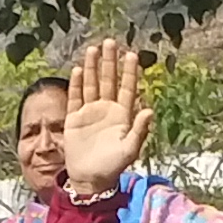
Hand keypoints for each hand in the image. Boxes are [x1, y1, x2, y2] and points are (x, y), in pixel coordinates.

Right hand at [59, 38, 151, 187]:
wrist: (90, 180)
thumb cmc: (113, 167)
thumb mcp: (129, 150)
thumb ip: (139, 130)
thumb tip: (149, 110)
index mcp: (123, 115)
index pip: (127, 88)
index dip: (129, 72)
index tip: (131, 55)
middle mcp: (106, 109)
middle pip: (108, 81)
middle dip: (110, 62)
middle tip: (111, 42)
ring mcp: (90, 112)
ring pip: (92, 85)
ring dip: (93, 68)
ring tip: (94, 49)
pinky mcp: (74, 119)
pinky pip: (75, 97)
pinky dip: (77, 84)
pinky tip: (80, 70)